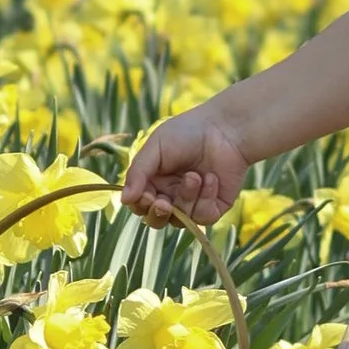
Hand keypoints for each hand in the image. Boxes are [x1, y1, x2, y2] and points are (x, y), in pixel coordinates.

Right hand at [120, 107, 247, 227]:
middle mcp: (171, 195)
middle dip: (158, 214)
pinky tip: (211, 178)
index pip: (139, 204)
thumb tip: (123, 199)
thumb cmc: (187, 132)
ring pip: (181, 220)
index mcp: (153, 181)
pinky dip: (206, 198)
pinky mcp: (214, 207)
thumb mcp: (156, 147)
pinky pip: (203, 217)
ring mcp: (193, 203)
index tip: (146, 195)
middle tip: (163, 203)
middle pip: (156, 220)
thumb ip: (138, 173)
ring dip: (186, 197)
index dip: (140, 204)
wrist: (225, 128)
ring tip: (195, 175)